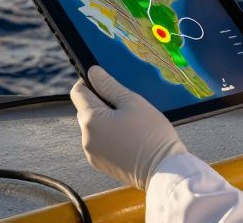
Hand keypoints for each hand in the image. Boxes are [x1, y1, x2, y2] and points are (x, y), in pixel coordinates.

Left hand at [70, 66, 187, 189]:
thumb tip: (93, 72)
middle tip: (126, 105)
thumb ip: (109, 85)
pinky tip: (129, 137)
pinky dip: (109, 136)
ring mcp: (93, 154)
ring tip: (130, 123)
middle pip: (85, 110)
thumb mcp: (132, 102)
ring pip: (93, 127)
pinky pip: (100, 142)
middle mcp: (86, 138)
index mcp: (91, 120)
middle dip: (101, 103)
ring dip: (106, 120)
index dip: (90, 83)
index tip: (107, 83)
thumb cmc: (152, 135)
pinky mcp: (101, 164)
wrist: (164, 170)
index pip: (78, 92)